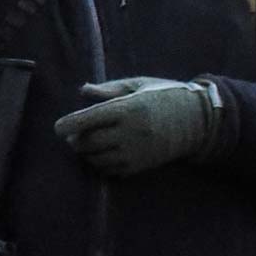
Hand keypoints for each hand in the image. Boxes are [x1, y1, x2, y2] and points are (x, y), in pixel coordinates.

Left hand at [53, 76, 218, 178]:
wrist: (197, 121)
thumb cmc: (165, 96)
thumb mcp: (139, 85)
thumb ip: (109, 89)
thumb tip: (83, 90)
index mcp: (128, 108)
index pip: (88, 119)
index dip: (67, 125)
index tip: (58, 127)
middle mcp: (130, 132)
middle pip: (87, 142)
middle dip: (75, 139)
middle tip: (74, 134)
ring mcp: (135, 152)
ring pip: (95, 158)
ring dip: (85, 152)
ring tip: (89, 142)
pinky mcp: (139, 166)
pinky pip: (108, 170)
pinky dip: (99, 163)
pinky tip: (104, 152)